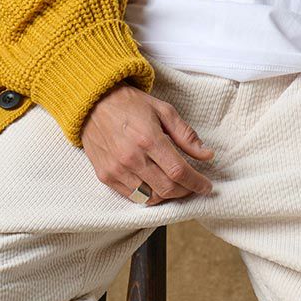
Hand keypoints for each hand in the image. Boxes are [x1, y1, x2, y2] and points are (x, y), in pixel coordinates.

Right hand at [81, 82, 216, 202]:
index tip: (206, 186)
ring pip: (150, 197)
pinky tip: (155, 185)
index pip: (179, 171)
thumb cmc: (130, 104)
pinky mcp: (105, 176)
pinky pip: (132, 196)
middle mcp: (131, 158)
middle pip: (167, 188)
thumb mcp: (164, 111)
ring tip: (175, 186)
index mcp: (148, 139)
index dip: (196, 182)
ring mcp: (116, 169)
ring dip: (168, 195)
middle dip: (186, 191)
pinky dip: (148, 195)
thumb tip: (206, 155)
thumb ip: (186, 135)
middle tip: (193, 186)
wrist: (93, 103)